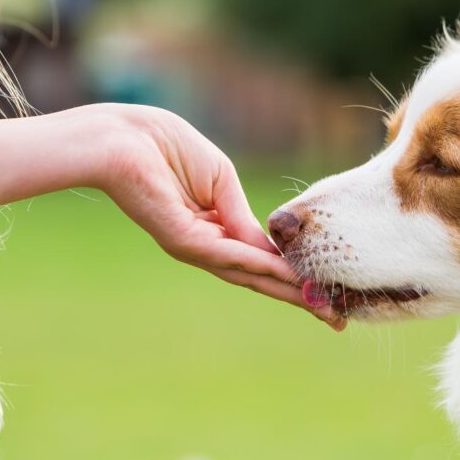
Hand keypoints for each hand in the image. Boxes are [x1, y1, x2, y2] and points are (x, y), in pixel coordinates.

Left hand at [102, 105, 345, 328]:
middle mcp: (205, 246)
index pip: (260, 261)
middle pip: (258, 279)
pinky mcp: (183, 241)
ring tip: (321, 306)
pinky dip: (260, 266)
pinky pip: (230, 256)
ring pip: (248, 275)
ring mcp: (194, 247)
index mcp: (214, 230)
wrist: (125, 138)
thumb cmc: (167, 147)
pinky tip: (287, 275)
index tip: (326, 292)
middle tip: (335, 321)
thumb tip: (270, 248)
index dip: (293, 276)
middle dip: (298, 297)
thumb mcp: (221, 181)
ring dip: (288, 290)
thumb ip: (243, 216)